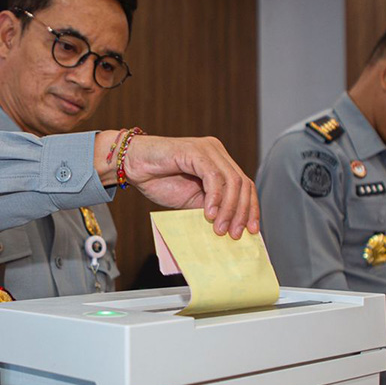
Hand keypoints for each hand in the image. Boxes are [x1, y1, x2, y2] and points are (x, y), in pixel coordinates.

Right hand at [97, 131, 259, 237]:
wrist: (133, 166)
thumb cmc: (159, 180)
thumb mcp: (192, 201)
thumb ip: (212, 209)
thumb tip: (231, 228)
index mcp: (220, 162)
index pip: (246, 185)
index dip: (251, 208)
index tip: (252, 230)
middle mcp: (217, 152)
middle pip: (243, 183)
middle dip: (241, 212)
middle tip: (234, 234)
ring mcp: (207, 149)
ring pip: (231, 181)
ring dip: (228, 209)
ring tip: (219, 229)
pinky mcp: (195, 151)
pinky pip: (213, 176)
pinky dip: (214, 198)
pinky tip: (208, 214)